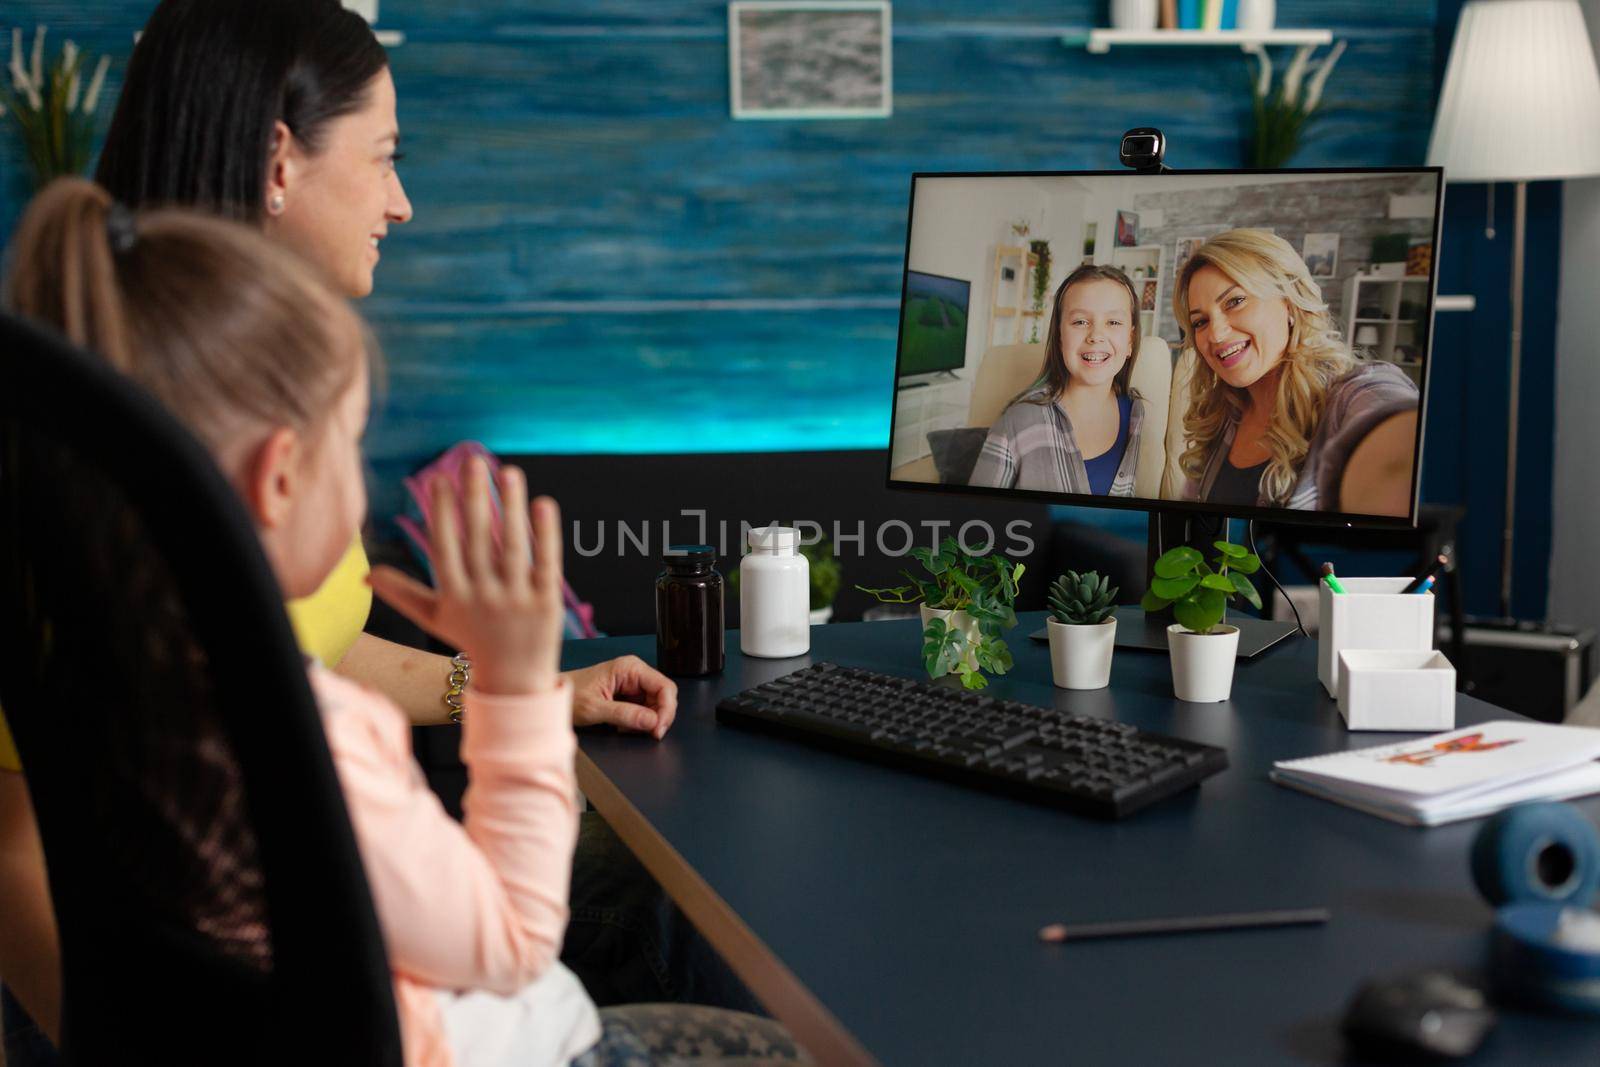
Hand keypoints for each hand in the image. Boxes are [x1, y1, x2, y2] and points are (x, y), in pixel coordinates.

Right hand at [369, 458, 563, 695]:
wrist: (514, 679)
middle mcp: (483, 596)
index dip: (441, 513)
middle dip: (474, 499)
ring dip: (510, 507)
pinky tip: (544, 503)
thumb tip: (365, 574)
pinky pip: (546, 562)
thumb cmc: (472, 640)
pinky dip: (546, 534)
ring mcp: (517, 599)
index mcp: (455, 596)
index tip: (439, 478)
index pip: (445, 547)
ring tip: (508, 471)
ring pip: (512, 547)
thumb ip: (402, 593)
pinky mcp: (547, 602)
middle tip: (473, 461)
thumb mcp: (435, 618)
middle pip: (477, 541)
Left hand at [566, 656, 677, 738]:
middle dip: (657, 717)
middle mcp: (634, 673)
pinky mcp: (628, 694)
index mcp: (630, 668)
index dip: (667, 710)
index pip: (664, 687)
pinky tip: (621, 725)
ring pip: (655, 705)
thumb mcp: (595, 708)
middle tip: (648, 734)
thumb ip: (625, 714)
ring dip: (645, 721)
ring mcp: (632, 683)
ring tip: (624, 727)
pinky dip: (636, 722)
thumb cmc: (568, 695)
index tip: (658, 729)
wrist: (552, 696)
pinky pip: (644, 709)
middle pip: (663, 696)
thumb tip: (652, 721)